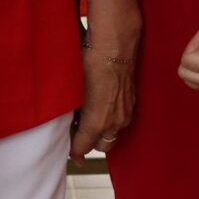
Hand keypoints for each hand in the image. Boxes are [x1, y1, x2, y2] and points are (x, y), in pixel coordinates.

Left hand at [71, 6, 140, 157]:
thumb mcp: (72, 91)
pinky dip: (111, 120)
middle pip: (101, 146)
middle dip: (89, 143)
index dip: (74, 152)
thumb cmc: (89, 64)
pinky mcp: (132, 102)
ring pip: (112, 133)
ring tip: (88, 118)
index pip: (83, 148)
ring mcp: (126, 113)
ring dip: (101, 131)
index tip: (70, 154)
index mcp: (97, 123)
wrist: (115, 44)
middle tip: (77, 133)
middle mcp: (115, 122)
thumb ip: (69, 115)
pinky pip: (121, 120)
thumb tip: (65, 124)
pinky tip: (102, 106)